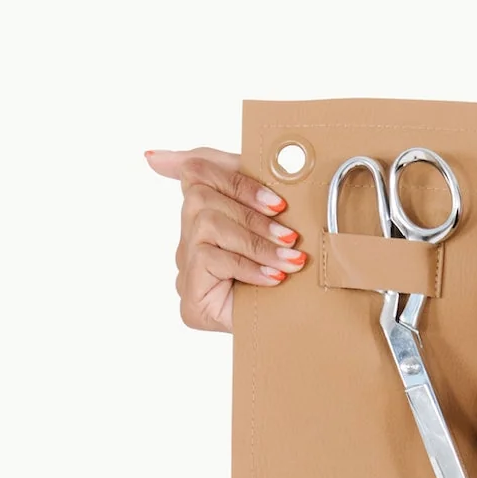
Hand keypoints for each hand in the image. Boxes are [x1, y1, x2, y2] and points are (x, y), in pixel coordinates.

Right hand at [146, 147, 305, 332]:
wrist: (290, 328)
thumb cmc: (283, 274)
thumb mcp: (273, 223)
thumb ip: (253, 184)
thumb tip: (220, 149)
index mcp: (206, 210)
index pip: (198, 170)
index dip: (226, 171)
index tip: (273, 196)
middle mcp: (189, 235)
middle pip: (200, 195)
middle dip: (250, 209)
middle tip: (289, 231)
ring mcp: (186, 264)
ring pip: (207, 225)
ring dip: (255, 241)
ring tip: (291, 258)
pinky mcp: (189, 292)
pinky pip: (211, 259)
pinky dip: (248, 266)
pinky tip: (273, 278)